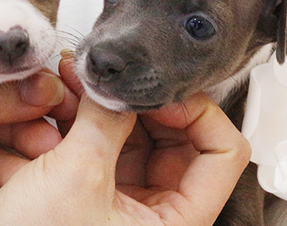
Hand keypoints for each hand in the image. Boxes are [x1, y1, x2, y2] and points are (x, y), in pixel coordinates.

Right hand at [0, 52, 250, 225]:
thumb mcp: (76, 178)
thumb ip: (105, 121)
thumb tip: (119, 83)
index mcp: (174, 223)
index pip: (222, 154)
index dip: (198, 112)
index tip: (160, 90)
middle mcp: (155, 210)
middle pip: (177, 136)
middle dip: (142, 98)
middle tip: (116, 75)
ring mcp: (123, 197)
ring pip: (136, 134)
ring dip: (110, 101)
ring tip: (80, 75)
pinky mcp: (92, 188)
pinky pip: (103, 140)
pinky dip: (86, 114)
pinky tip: (64, 92)